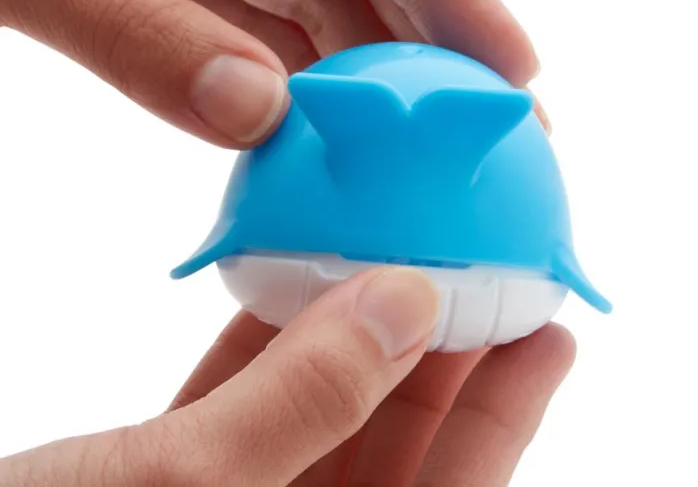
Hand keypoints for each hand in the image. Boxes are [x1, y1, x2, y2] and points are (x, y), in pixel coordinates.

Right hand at [0, 269, 573, 486]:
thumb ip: (310, 397)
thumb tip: (406, 298)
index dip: (509, 403)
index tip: (547, 320)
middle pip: (397, 436)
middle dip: (439, 348)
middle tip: (479, 262)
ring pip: (321, 407)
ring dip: (355, 330)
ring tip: (398, 252)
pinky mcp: (169, 470)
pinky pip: (246, 396)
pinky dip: (272, 337)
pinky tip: (291, 278)